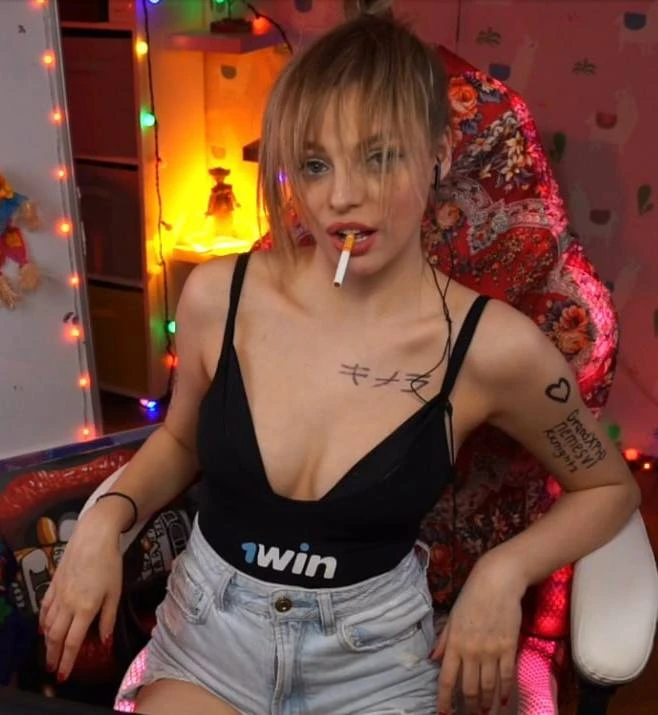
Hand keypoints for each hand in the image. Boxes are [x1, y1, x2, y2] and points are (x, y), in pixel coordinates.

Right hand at [39, 507, 122, 681]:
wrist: (94, 537)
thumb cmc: (109, 562)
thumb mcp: (115, 591)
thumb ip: (108, 617)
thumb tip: (104, 639)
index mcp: (85, 608)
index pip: (73, 642)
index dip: (68, 661)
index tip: (63, 674)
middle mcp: (68, 604)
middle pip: (56, 637)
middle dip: (53, 655)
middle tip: (52, 668)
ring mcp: (59, 594)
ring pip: (48, 624)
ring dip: (47, 640)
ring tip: (49, 651)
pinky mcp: (53, 583)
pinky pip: (45, 607)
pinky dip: (42, 620)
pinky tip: (43, 626)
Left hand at [431, 553, 525, 713]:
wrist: (497, 583)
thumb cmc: (471, 597)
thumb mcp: (452, 617)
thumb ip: (444, 640)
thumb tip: (433, 659)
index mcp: (454, 643)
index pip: (447, 680)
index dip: (444, 701)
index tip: (443, 714)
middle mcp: (471, 651)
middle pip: (469, 689)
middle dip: (469, 707)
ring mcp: (491, 652)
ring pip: (489, 687)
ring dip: (487, 704)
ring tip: (486, 714)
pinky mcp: (508, 648)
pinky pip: (507, 676)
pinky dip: (505, 692)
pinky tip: (503, 702)